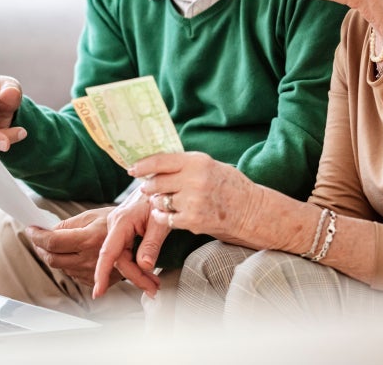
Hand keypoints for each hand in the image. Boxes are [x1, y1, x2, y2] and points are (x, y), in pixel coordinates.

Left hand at [27, 207, 119, 287]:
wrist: (139, 240)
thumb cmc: (116, 224)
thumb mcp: (91, 216)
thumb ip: (67, 225)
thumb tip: (48, 231)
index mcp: (88, 239)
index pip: (52, 242)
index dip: (37, 236)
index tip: (31, 230)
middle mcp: (89, 259)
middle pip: (52, 258)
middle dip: (41, 247)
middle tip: (37, 238)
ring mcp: (92, 272)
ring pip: (60, 268)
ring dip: (52, 256)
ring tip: (54, 244)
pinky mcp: (95, 281)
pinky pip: (72, 274)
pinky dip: (66, 264)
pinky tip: (70, 253)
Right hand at [92, 191, 163, 298]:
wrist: (158, 185)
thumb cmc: (158, 198)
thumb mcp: (159, 222)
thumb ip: (152, 244)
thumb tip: (145, 266)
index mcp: (120, 222)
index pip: (109, 252)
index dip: (102, 273)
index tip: (99, 291)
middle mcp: (115, 226)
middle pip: (120, 260)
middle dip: (136, 277)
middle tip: (153, 290)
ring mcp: (118, 229)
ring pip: (123, 258)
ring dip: (138, 273)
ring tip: (154, 284)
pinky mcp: (123, 232)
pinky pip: (126, 253)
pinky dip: (138, 265)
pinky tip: (148, 273)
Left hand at [131, 152, 255, 243]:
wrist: (251, 211)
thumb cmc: (229, 185)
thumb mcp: (209, 165)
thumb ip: (185, 164)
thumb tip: (156, 162)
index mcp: (197, 161)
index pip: (160, 161)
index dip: (142, 165)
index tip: (132, 169)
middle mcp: (194, 179)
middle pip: (156, 182)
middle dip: (148, 186)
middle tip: (147, 187)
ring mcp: (193, 201)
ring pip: (160, 201)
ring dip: (157, 202)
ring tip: (162, 201)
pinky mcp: (193, 220)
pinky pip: (166, 218)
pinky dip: (162, 217)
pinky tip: (165, 214)